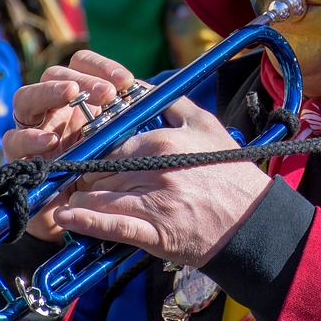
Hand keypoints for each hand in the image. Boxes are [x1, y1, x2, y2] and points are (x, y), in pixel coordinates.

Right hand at [5, 51, 136, 241]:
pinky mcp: (18, 157)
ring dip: (49, 92)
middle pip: (53, 74)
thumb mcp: (121, 143)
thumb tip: (154, 96)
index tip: (125, 81)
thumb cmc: (105, 174)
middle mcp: (52, 109)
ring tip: (71, 95)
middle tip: (105, 94)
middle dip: (79, 78)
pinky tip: (49, 141)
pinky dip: (30, 138)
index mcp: (78, 99)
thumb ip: (129, 119)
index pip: (81, 64)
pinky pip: (14, 140)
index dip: (100, 66)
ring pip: (26, 98)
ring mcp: (32, 130)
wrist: (83, 216)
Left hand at [53, 94, 272, 266]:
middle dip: (84, 178)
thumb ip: (170, 102)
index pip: (108, 144)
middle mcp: (153, 170)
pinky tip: (66, 219)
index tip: (86, 159)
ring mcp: (153, 203)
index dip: (93, 154)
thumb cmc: (230, 172)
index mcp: (161, 141)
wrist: (254, 221)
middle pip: (98, 171)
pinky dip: (85, 222)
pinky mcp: (155, 233)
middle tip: (76, 183)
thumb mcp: (205, 125)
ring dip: (80, 199)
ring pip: (98, 196)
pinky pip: (111, 226)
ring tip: (71, 201)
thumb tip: (141, 86)